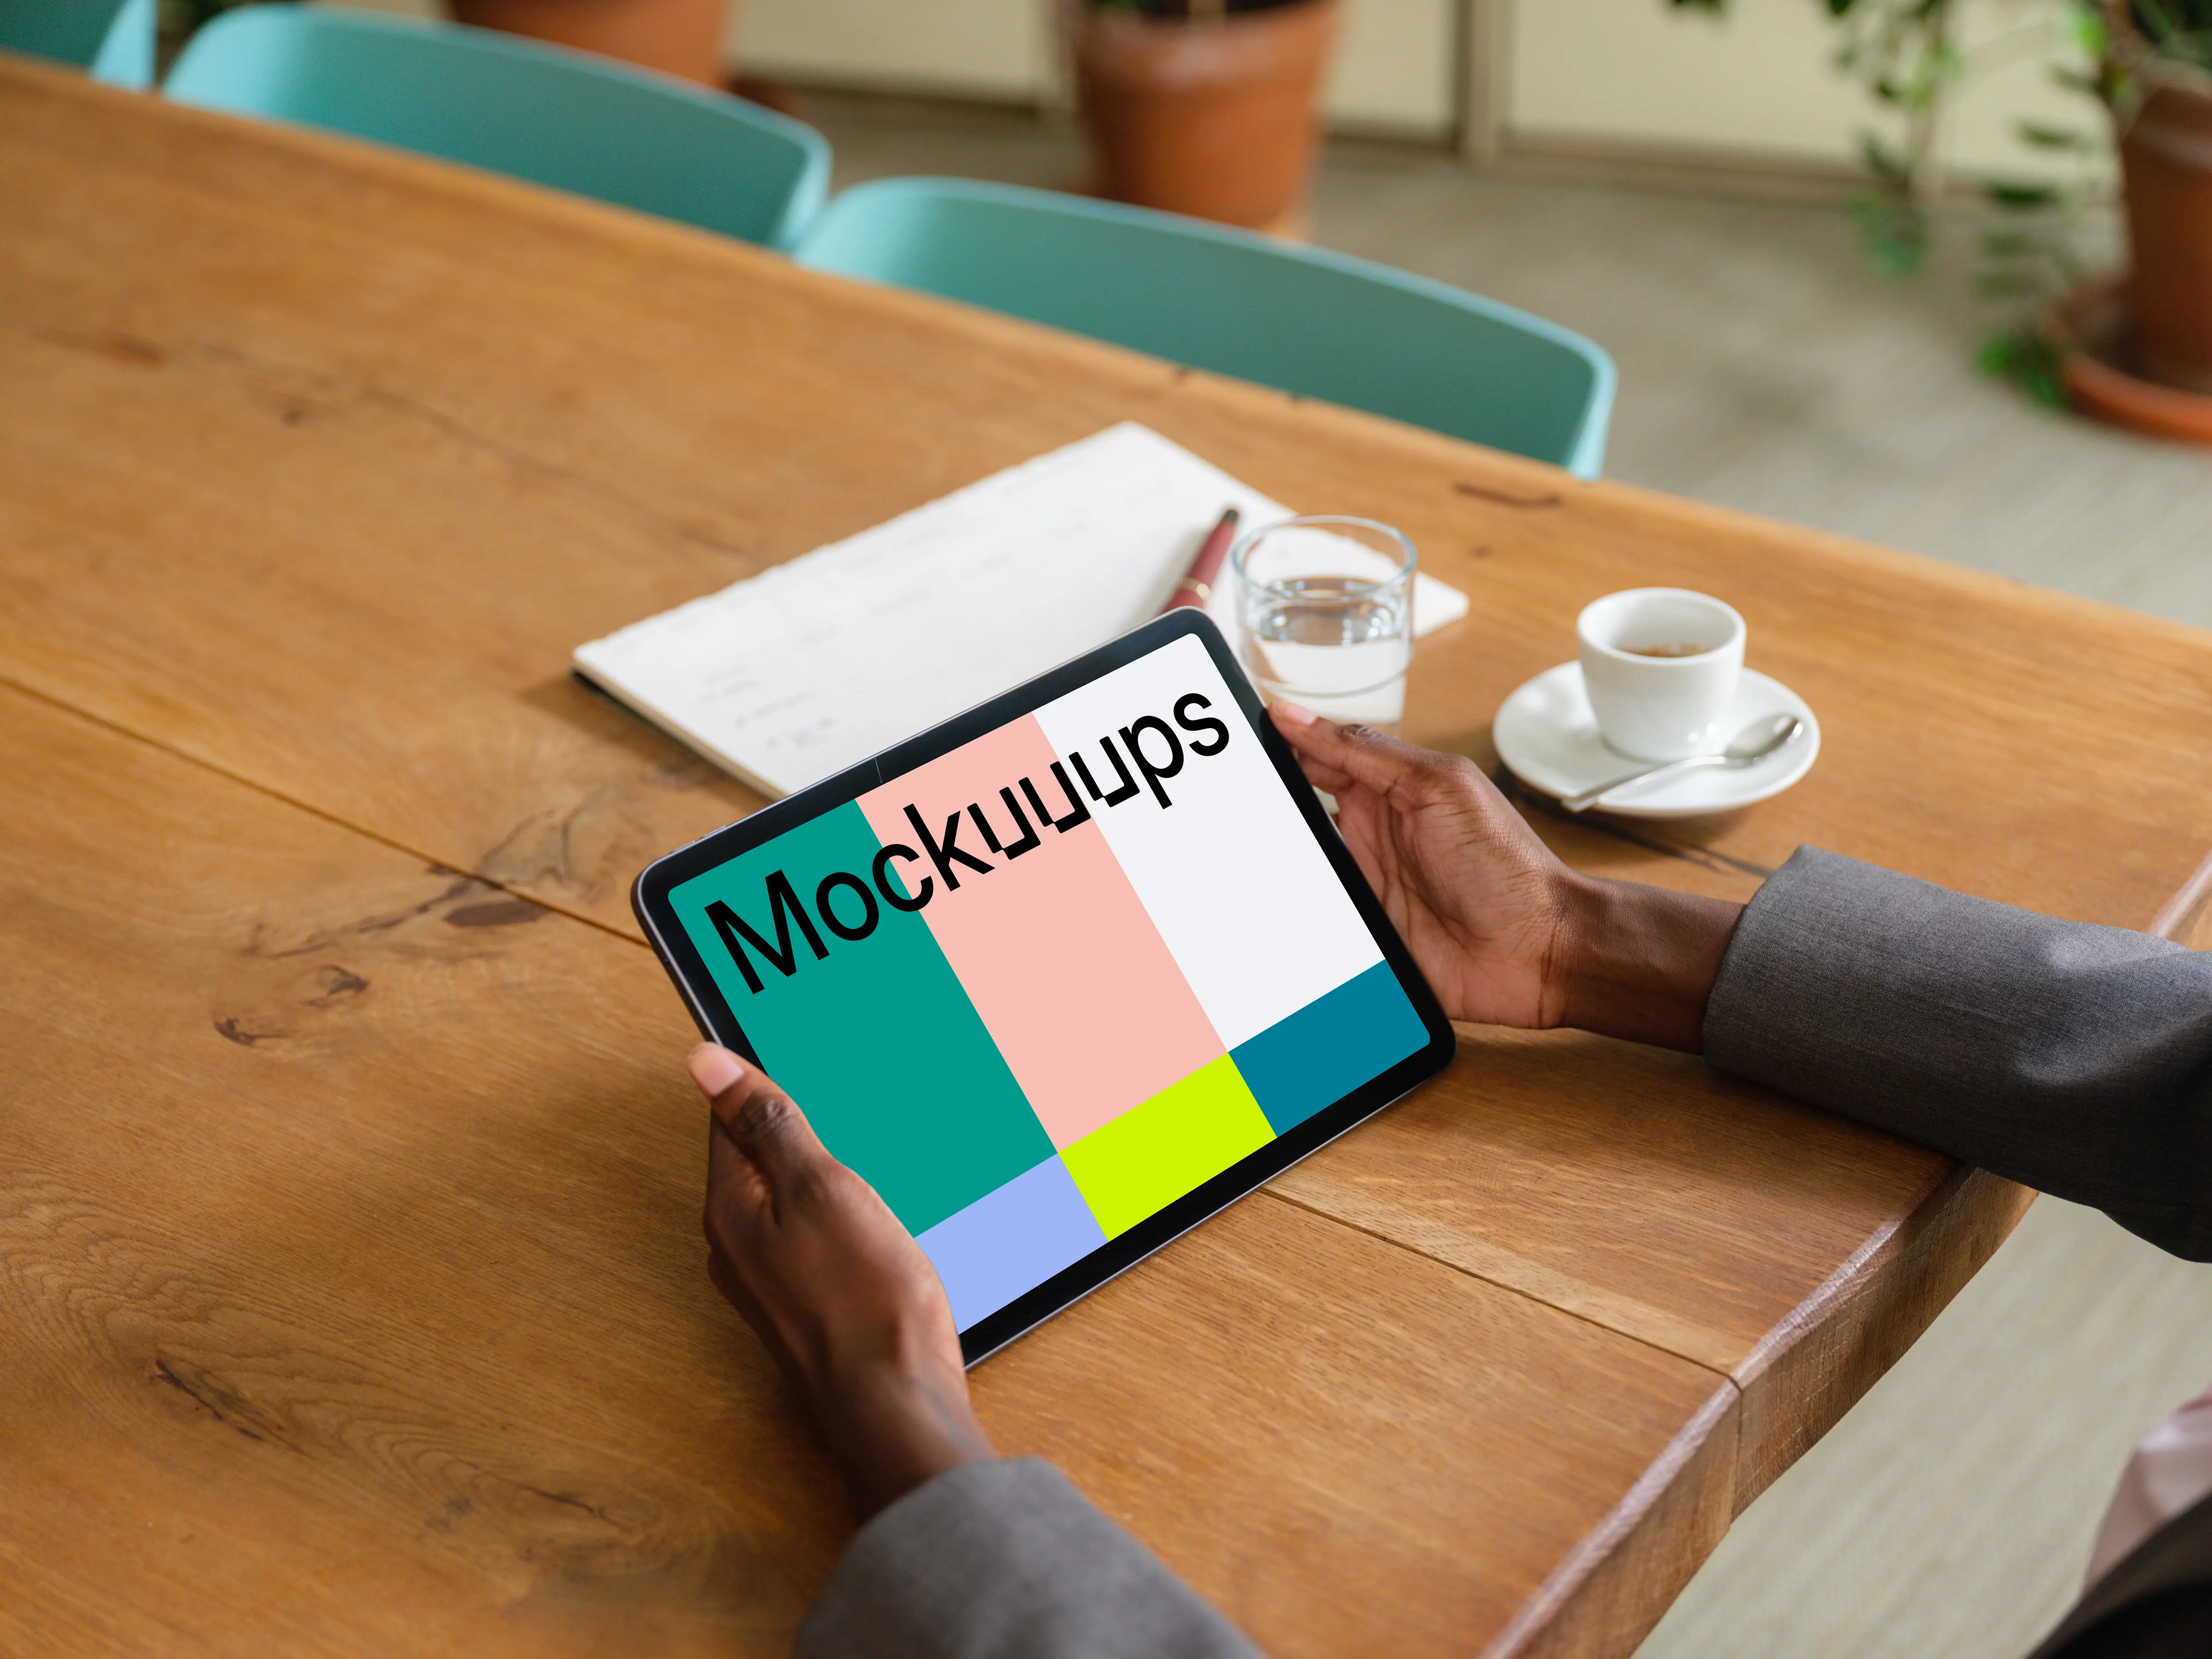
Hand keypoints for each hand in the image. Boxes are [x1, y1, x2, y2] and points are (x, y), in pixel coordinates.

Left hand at [691, 1044, 992, 1519]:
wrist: (896, 1403)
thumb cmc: (863, 1298)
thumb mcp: (821, 1187)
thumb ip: (768, 1123)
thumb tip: (705, 1061)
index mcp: (731, 1207)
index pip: (730, 1116)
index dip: (763, 1077)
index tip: (799, 1044)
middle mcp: (740, 1246)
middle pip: (759, 1157)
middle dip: (796, 1121)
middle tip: (843, 1085)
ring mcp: (776, 1278)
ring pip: (790, 1197)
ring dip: (825, 1166)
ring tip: (868, 1140)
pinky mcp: (813, 1302)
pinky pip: (816, 1233)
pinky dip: (845, 1207)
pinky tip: (880, 1206)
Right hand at [1268, 704, 1742, 1051]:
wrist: (1542, 949)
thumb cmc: (1506, 864)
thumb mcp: (1437, 786)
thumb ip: (1364, 749)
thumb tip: (1295, 714)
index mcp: (1385, 790)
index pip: (1313, 758)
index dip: (1275, 747)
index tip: (1230, 741)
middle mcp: (1367, 837)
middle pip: (1293, 816)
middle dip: (1257, 812)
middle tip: (1215, 807)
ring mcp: (1362, 889)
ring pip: (1294, 871)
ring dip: (1266, 868)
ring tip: (1222, 864)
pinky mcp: (1361, 937)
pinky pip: (1310, 925)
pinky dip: (1285, 921)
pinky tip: (1255, 917)